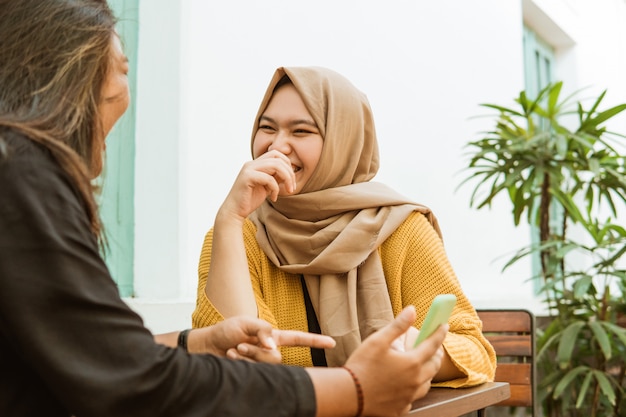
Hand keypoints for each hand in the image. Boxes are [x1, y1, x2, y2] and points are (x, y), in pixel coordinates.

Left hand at [189, 316, 334, 363]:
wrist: (207, 347)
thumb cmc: (226, 331)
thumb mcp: (245, 323)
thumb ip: (263, 330)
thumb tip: (274, 347)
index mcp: (273, 336)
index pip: (298, 338)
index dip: (315, 341)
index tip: (332, 342)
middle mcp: (270, 351)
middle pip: (277, 357)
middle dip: (257, 351)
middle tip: (239, 344)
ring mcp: (261, 364)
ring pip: (266, 366)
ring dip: (247, 356)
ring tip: (233, 350)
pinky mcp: (252, 374)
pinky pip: (254, 372)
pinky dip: (240, 363)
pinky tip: (230, 357)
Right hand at [219, 151, 295, 221]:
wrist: (234, 211)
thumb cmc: (250, 200)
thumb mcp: (267, 186)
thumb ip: (275, 177)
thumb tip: (290, 170)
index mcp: (255, 164)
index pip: (276, 154)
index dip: (287, 165)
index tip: (291, 181)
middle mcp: (251, 163)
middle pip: (277, 158)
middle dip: (289, 172)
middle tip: (292, 188)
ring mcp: (248, 169)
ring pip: (275, 165)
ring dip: (287, 178)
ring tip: (288, 191)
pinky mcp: (247, 177)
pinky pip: (268, 178)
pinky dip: (275, 188)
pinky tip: (273, 198)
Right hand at [344, 306, 445, 416]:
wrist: (349, 395)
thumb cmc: (362, 366)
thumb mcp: (378, 340)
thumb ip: (398, 325)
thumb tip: (412, 310)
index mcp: (412, 363)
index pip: (432, 345)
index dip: (439, 333)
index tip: (444, 326)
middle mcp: (415, 381)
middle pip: (434, 366)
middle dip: (437, 354)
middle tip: (435, 347)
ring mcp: (408, 397)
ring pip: (426, 385)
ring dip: (428, 374)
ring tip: (423, 367)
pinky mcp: (399, 409)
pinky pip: (412, 399)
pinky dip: (413, 391)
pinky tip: (406, 387)